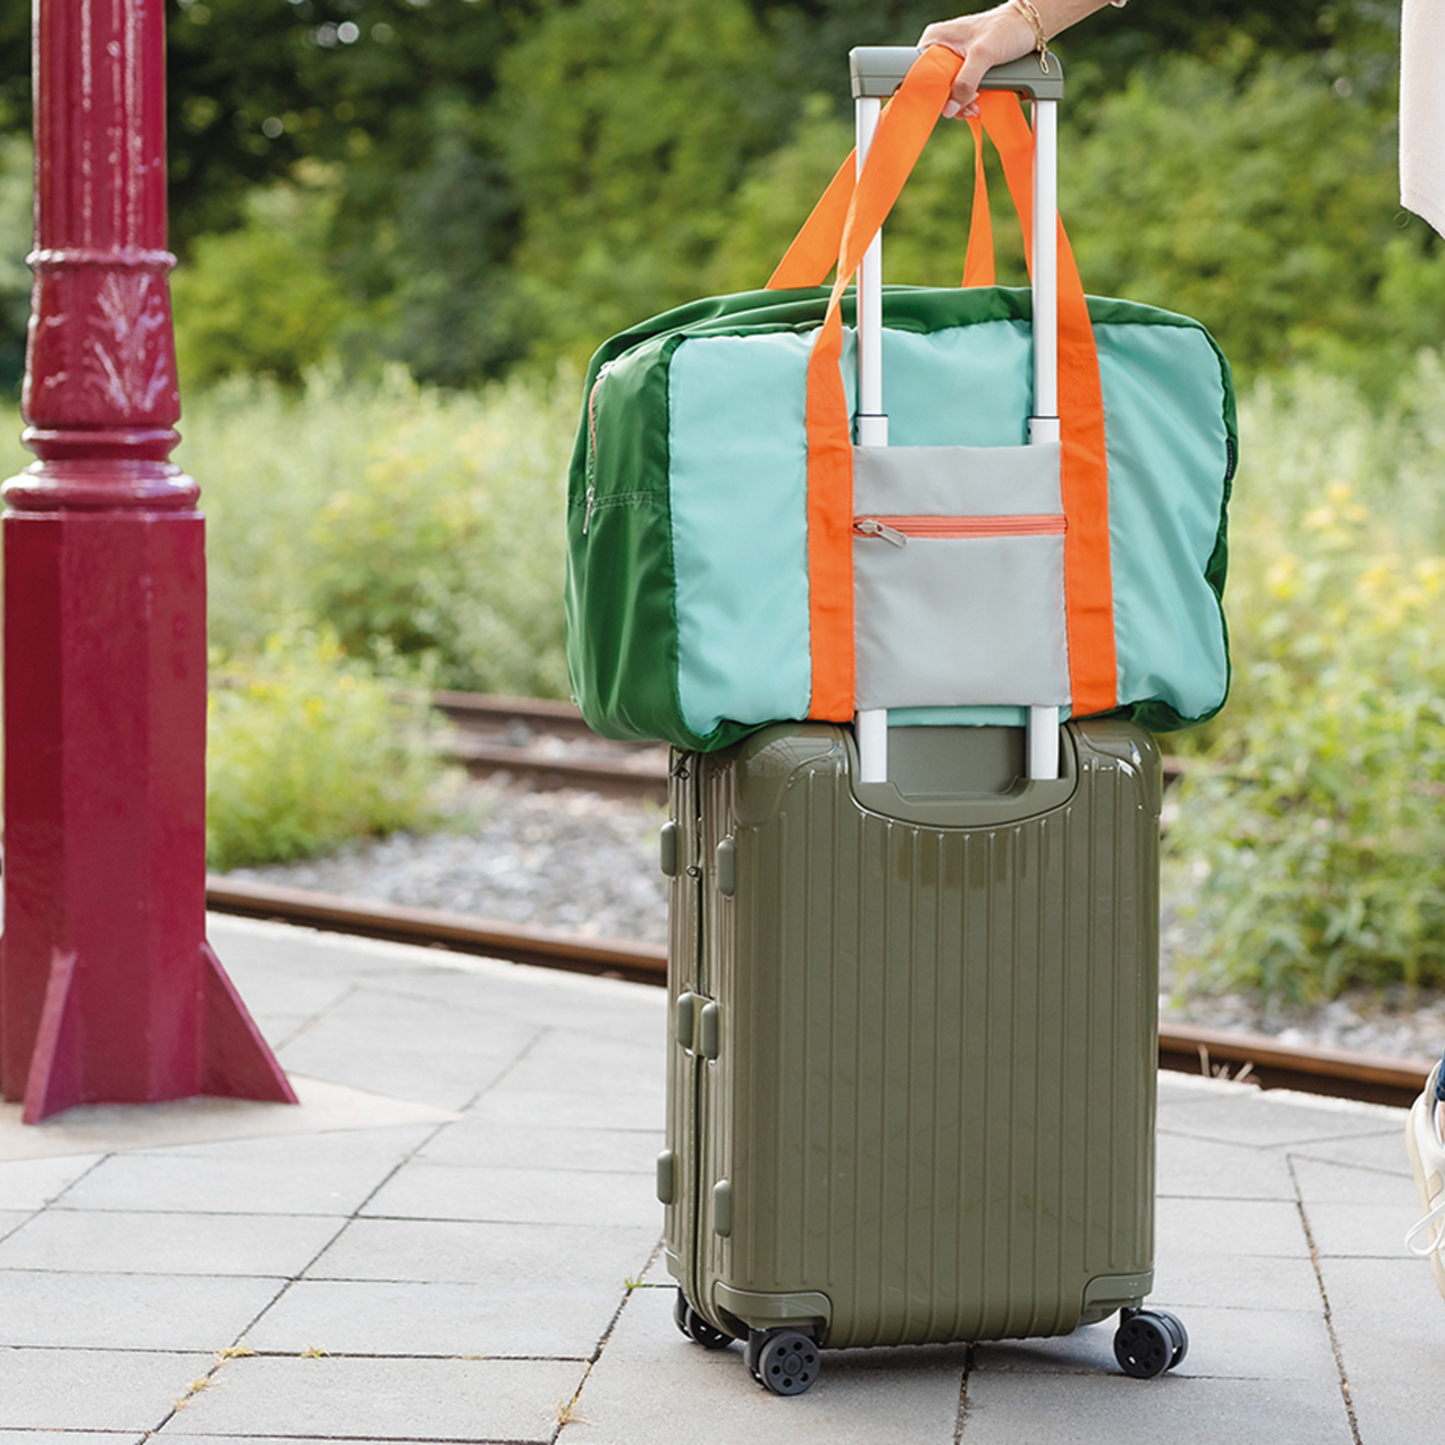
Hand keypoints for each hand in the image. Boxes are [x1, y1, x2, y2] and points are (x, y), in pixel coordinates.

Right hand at [918, 6, 1036, 117]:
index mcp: (935, 39)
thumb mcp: (983, 55)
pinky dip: (968, 100)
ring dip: (961, 103)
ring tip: (976, 104)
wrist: (1029, 25)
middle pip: (934, 86)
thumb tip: (950, 109)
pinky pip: (959, 90)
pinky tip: (978, 102)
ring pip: (948, 91)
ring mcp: (953, 60)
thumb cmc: (1006, 29)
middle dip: (951, 101)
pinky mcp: (965, 68)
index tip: (945, 102)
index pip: (919, 73)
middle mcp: (941, 49)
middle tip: (969, 103)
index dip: (929, 92)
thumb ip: (965, 82)